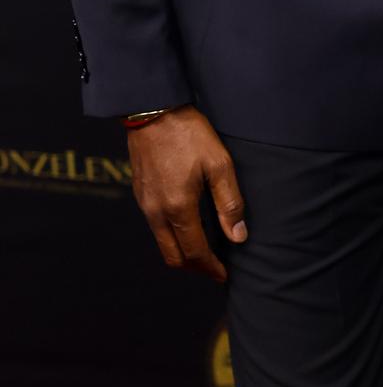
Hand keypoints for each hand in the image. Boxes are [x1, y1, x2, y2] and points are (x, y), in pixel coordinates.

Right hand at [128, 107, 246, 281]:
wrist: (152, 111)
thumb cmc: (190, 134)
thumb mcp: (219, 164)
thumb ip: (229, 203)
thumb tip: (238, 237)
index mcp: (178, 207)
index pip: (195, 252)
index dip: (211, 268)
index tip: (225, 276)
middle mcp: (156, 212)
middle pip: (173, 256)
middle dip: (195, 267)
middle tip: (215, 268)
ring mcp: (144, 204)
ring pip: (162, 243)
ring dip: (182, 253)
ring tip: (205, 250)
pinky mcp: (140, 194)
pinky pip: (155, 227)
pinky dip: (172, 237)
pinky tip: (188, 227)